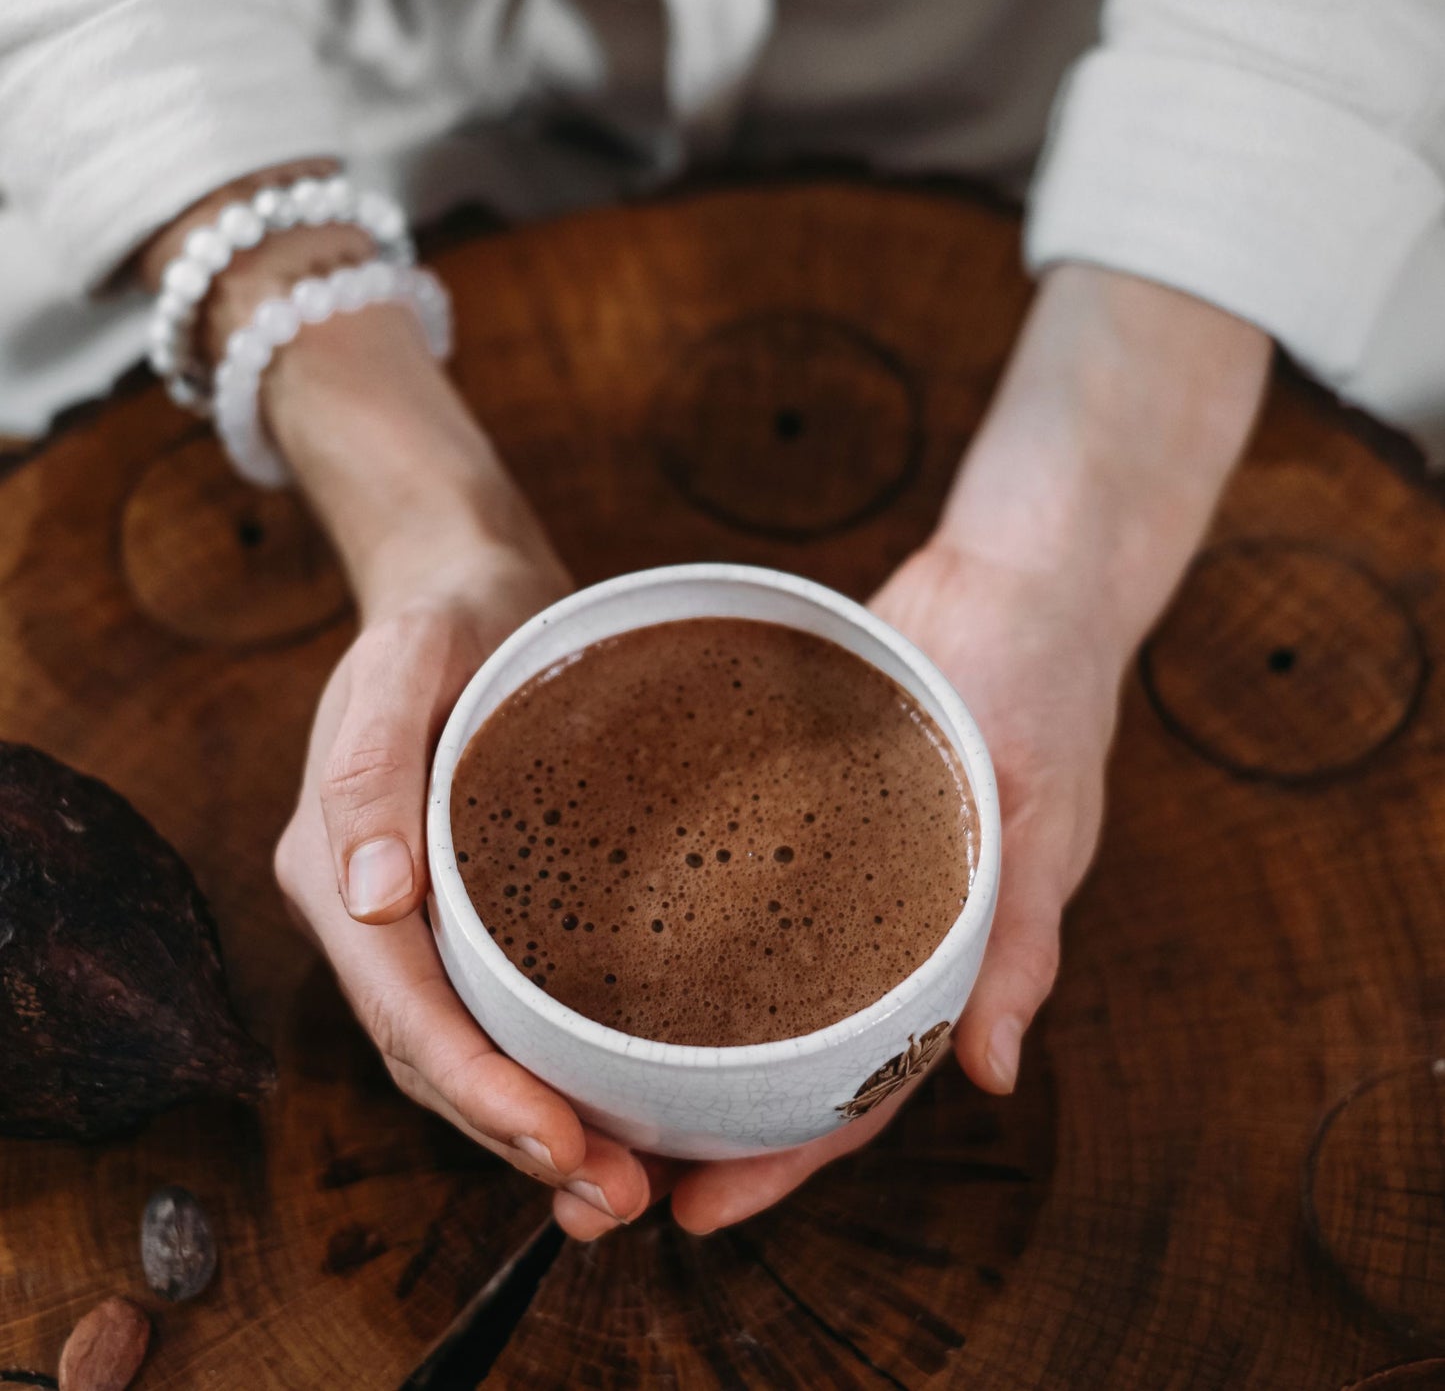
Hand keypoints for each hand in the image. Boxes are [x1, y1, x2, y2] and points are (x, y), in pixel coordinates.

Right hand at [273, 546, 655, 1223]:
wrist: (468, 584)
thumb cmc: (448, 615)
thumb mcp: (410, 660)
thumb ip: (373, 769)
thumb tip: (372, 901)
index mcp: (336, 866)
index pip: (405, 1011)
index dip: (479, 1093)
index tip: (566, 1147)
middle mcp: (368, 910)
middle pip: (433, 1055)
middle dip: (516, 1137)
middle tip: (619, 1197)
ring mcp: (415, 916)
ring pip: (463, 1051)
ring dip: (535, 1124)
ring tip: (626, 1180)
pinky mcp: (471, 907)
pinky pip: (498, 1009)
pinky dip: (547, 1069)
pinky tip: (614, 1098)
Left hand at [639, 540, 1120, 1235]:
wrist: (1012, 583)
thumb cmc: (1046, 696)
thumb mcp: (1042, 817)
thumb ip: (1020, 940)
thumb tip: (995, 1070)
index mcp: (941, 957)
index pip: (856, 1088)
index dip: (784, 1157)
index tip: (699, 1206)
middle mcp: (875, 928)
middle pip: (783, 1050)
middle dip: (707, 1118)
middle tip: (607, 1158)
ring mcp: (829, 871)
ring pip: (748, 977)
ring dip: (680, 1034)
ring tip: (586, 1074)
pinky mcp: (789, 806)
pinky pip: (730, 877)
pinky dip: (678, 919)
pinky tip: (601, 932)